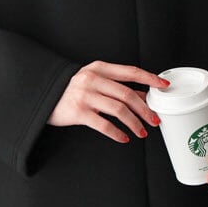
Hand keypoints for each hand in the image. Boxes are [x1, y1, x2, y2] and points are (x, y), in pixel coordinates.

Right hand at [48, 60, 167, 142]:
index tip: (163, 86)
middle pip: (127, 94)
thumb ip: (117, 87)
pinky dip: (116, 133)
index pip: (130, 72)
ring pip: (118, 110)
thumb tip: (145, 97)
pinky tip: (124, 138)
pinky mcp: (78, 112)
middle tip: (154, 120)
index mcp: (100, 68)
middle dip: (145, 109)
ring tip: (142, 132)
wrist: (44, 96)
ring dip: (134, 123)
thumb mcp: (95, 81)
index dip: (149, 79)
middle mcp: (93, 79)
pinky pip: (103, 124)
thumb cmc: (72, 89)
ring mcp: (85, 95)